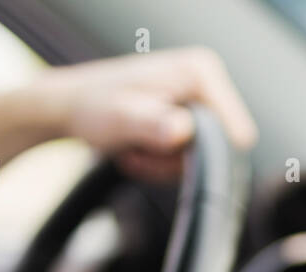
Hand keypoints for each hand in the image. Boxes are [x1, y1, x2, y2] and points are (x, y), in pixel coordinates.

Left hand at [31, 48, 257, 179]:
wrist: (70, 106)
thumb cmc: (92, 106)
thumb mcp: (122, 118)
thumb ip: (153, 124)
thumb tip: (183, 132)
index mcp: (202, 72)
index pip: (235, 135)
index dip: (202, 156)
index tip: (163, 150)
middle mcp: (206, 80)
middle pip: (218, 150)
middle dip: (177, 161)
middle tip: (141, 152)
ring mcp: (197, 98)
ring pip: (201, 159)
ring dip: (165, 164)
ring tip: (135, 149)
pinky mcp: (188, 114)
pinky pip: (187, 155)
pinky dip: (161, 161)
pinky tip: (138, 147)